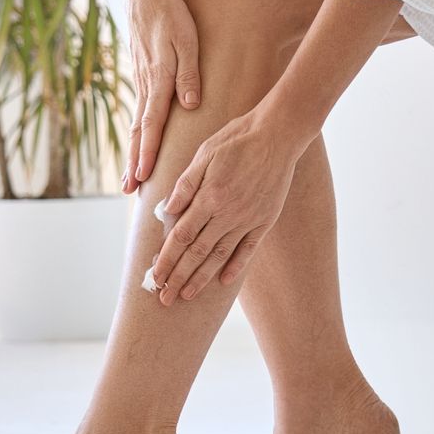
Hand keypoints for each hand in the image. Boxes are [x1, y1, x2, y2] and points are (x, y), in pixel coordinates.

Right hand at [122, 0, 201, 192]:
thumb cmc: (171, 13)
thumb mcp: (186, 40)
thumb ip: (189, 73)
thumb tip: (190, 104)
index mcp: (157, 79)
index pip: (151, 124)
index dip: (148, 151)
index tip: (145, 176)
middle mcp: (145, 84)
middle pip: (138, 132)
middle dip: (134, 162)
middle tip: (129, 190)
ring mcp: (141, 80)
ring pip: (136, 124)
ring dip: (133, 152)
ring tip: (130, 177)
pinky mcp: (142, 75)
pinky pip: (138, 111)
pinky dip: (137, 133)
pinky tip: (138, 145)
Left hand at [149, 108, 310, 304]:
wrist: (278, 134)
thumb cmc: (237, 139)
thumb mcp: (204, 153)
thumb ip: (185, 184)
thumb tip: (167, 210)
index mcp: (209, 197)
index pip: (181, 236)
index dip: (166, 259)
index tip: (155, 277)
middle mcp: (228, 213)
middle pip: (198, 252)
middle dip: (179, 277)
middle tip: (165, 299)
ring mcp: (248, 218)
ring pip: (220, 255)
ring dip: (202, 278)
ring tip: (187, 295)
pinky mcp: (265, 219)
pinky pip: (249, 248)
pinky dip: (236, 266)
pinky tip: (224, 282)